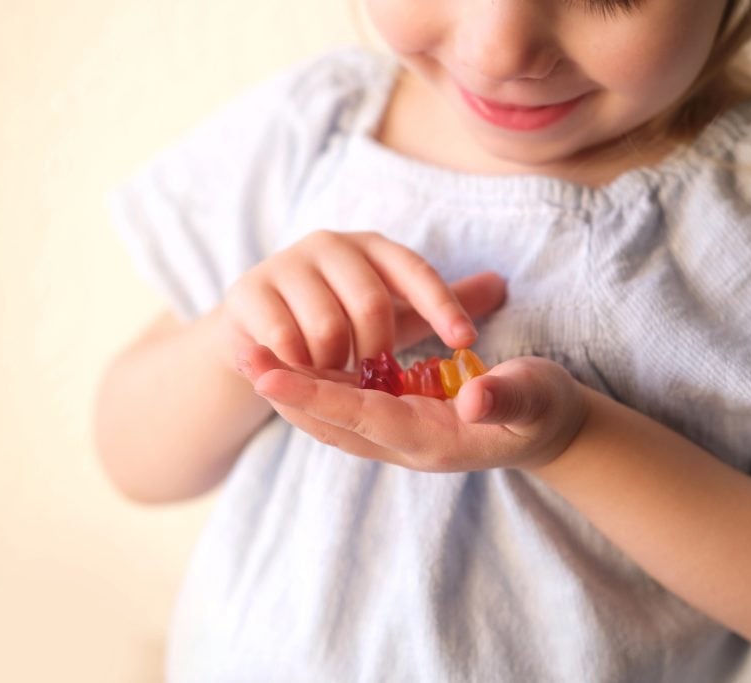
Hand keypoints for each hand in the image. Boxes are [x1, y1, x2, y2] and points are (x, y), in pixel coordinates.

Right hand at [214, 230, 505, 372]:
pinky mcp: (248, 293)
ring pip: (327, 327)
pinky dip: (302, 368)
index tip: (467, 342)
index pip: (415, 271)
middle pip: (371, 303)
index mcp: (371, 246)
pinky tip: (307, 375)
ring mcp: (285, 265)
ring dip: (339, 366)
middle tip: (379, 377)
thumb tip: (502, 284)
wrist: (259, 323)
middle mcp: (329, 245)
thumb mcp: (395, 308)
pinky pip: (283, 340)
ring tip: (338, 376)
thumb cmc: (341, 316)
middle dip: (380, 350)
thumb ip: (443, 300)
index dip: (442, 305)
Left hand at [237, 344, 589, 472]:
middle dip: (285, 391)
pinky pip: (345, 407)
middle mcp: (406, 442)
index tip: (267, 374)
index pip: (363, 418)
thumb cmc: (543, 409)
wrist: (546, 431)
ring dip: (291, 388)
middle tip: (239, 353)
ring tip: (249, 352)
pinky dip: (314, 385)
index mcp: (434, 439)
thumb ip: (505, 399)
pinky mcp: (398, 419)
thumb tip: (471, 400)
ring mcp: (400, 434)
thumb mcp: (535, 399)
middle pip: (332, 422)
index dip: (315, 395)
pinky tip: (290, 358)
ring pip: (332, 416)